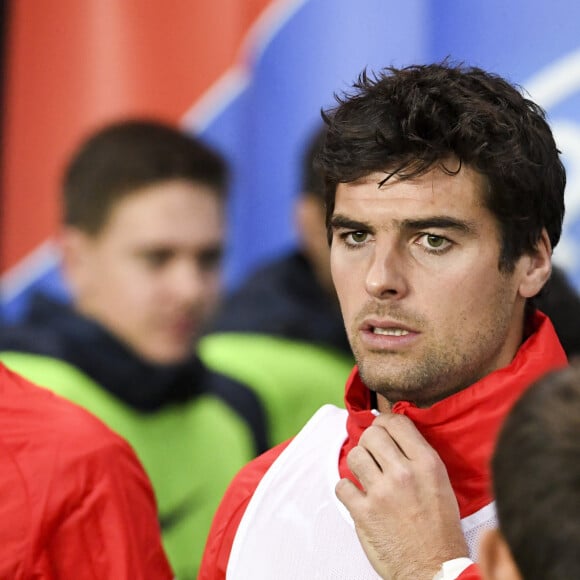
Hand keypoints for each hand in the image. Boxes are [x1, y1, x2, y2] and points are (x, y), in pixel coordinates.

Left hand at [336, 412, 467, 578]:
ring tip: (366, 476)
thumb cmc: (440, 529)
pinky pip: (341, 485)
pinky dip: (347, 490)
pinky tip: (358, 496)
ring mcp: (382, 493)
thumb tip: (393, 433)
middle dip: (369, 442)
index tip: (382, 430)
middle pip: (371, 435)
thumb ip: (418, 456)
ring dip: (358, 465)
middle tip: (373, 455)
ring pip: (354, 455)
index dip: (384, 423)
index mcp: (427, 464)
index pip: (396, 422)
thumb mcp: (440, 483)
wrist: (435, 570)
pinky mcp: (364, 513)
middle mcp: (404, 474)